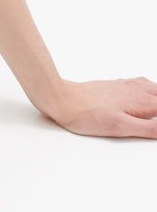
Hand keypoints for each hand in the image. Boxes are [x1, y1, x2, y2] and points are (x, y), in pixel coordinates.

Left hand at [39, 76, 156, 137]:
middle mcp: (137, 89)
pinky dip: (152, 90)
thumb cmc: (87, 115)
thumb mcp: (121, 126)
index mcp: (142, 100)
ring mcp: (127, 86)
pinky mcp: (117, 85)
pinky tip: (148, 93)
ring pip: (154, 88)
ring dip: (156, 96)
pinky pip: (143, 84)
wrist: (62, 99)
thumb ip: (150, 127)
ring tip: (154, 108)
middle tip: (155, 122)